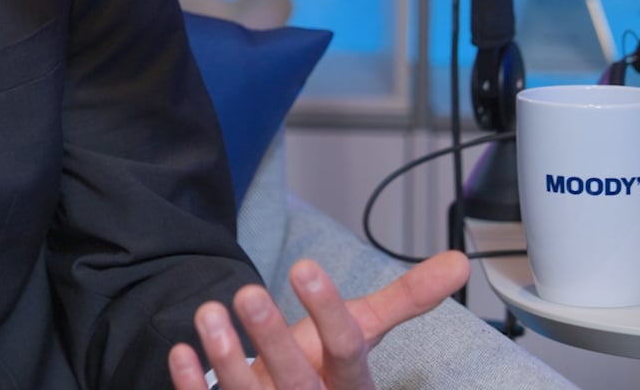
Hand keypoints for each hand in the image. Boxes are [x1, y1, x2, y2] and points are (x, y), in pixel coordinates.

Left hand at [165, 250, 469, 388]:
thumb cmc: (322, 369)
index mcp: (349, 386)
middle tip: (247, 293)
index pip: (347, 351)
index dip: (329, 313)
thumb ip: (403, 300)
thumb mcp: (361, 334)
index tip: (304, 266)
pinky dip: (192, 384)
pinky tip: (181, 351)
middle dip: (272, 341)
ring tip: (207, 312)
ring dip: (227, 359)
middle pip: (297, 383)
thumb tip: (459, 262)